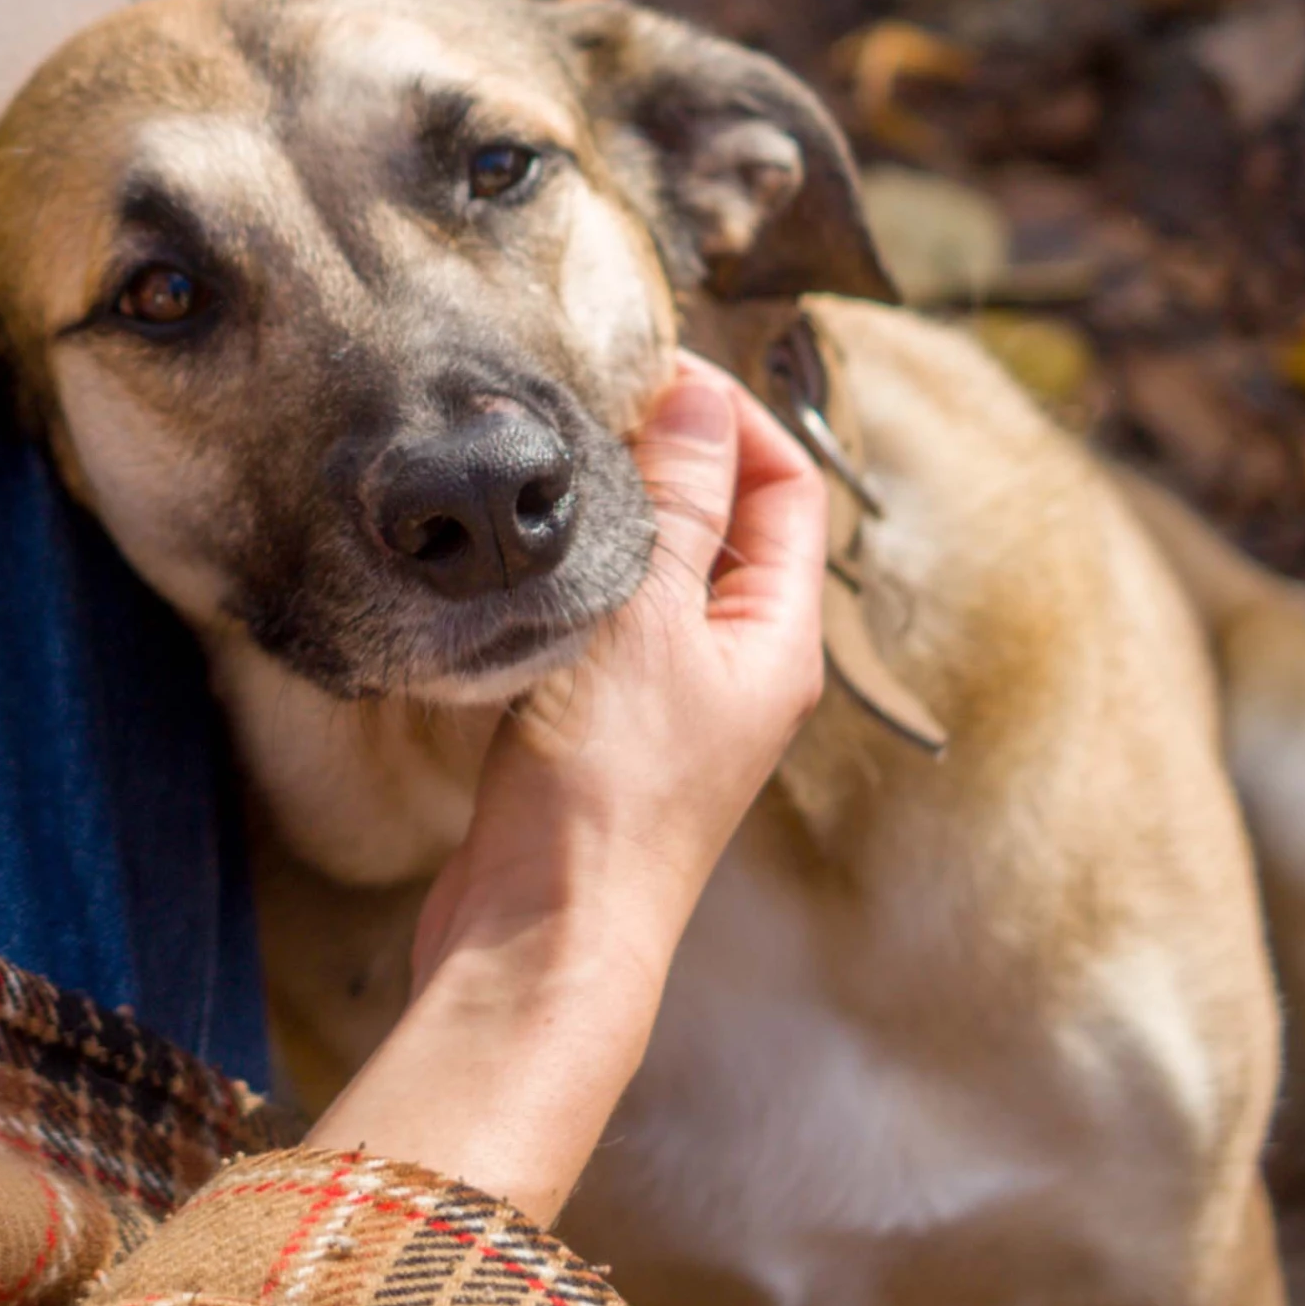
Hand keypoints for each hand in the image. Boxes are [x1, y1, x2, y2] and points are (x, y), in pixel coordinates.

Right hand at [305, 357, 825, 1218]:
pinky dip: (573, 580)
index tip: (651, 370)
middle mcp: (740, 670)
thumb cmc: (608, 789)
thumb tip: (699, 393)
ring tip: (545, 476)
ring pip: (658, 575)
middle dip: (667, 458)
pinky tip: (516, 568)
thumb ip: (678, 503)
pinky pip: (606, 626)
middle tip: (585, 408)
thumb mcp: (648, 620)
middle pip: (727, 525)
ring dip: (613, 519)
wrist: (543, 935)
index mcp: (778, 639)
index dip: (732, 416)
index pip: (788, 487)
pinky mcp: (605, 736)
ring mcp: (672, 706)